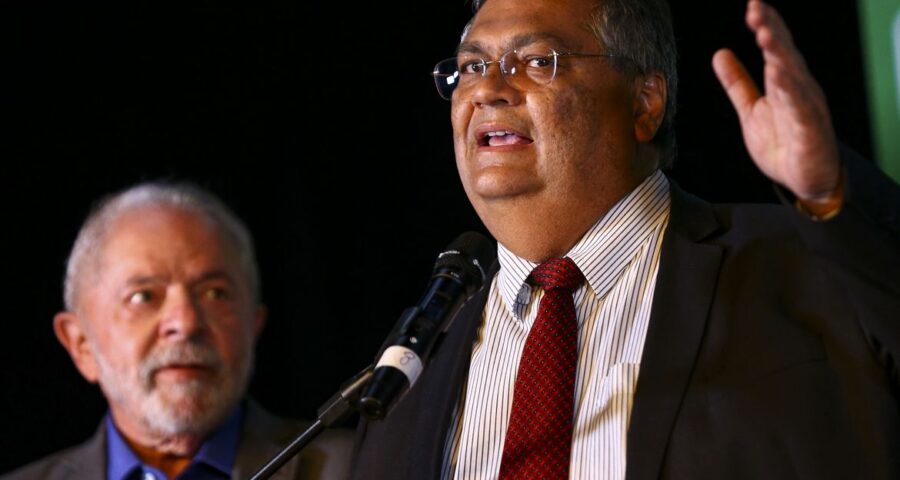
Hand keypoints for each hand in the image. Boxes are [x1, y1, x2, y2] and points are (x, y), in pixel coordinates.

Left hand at [712, 0, 841, 203]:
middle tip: (756, 10)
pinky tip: (778, 75)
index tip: (753, 6)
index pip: (775, 48)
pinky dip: (790, 91)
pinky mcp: (809, 132)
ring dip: (779, 55)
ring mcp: (805, 109)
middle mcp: (798, 90)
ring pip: (793, 77)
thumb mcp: (751, 110)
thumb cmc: (784, 143)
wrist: (807, 180)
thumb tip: (720, 53)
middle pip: (785, 55)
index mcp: (784, 83)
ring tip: (764, 35)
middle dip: (771, 31)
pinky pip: (800, 109)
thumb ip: (737, 83)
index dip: (766, 26)